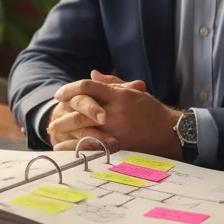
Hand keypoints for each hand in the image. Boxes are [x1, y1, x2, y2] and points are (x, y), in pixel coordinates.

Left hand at [51, 77, 181, 157]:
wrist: (171, 133)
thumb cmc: (151, 111)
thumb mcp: (133, 92)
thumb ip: (111, 83)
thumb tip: (91, 74)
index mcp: (118, 96)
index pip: (87, 87)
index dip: (69, 89)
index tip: (58, 95)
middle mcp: (116, 112)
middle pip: (81, 110)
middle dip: (63, 114)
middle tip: (52, 119)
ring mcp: (116, 131)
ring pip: (84, 130)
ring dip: (65, 131)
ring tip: (53, 132)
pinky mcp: (118, 147)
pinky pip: (91, 147)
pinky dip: (75, 148)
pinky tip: (64, 148)